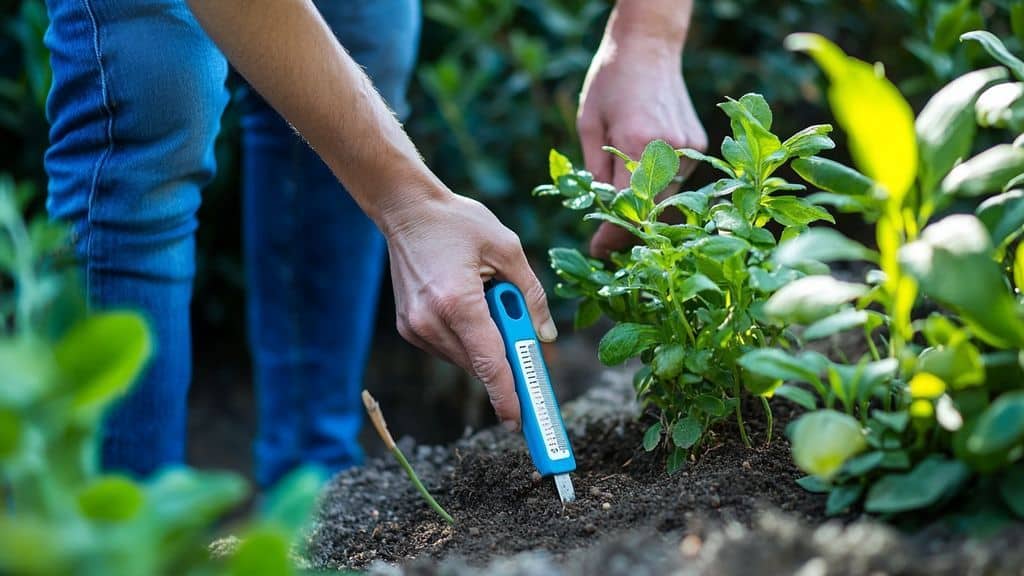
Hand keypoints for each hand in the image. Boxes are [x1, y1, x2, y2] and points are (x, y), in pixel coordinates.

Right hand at [383, 192, 555, 430]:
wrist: (407, 210)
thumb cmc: (459, 223)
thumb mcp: (508, 248)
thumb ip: (531, 295)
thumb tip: (545, 335)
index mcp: (457, 302)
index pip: (489, 363)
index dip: (508, 395)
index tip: (521, 420)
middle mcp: (430, 322)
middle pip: (479, 365)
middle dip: (505, 361)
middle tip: (525, 343)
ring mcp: (415, 328)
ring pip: (465, 359)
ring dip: (485, 346)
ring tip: (485, 298)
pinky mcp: (408, 328)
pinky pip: (448, 348)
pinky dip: (467, 338)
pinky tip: (467, 305)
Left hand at [578, 37, 706, 258]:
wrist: (648, 48)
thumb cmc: (610, 84)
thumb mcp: (589, 125)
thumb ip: (595, 171)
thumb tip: (601, 211)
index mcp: (635, 143)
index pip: (624, 208)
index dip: (611, 236)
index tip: (598, 253)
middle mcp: (668, 150)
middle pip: (651, 212)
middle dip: (629, 233)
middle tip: (607, 246)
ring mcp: (689, 150)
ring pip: (668, 201)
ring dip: (647, 215)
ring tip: (623, 222)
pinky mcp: (699, 147)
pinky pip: (678, 183)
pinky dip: (660, 191)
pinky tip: (646, 183)